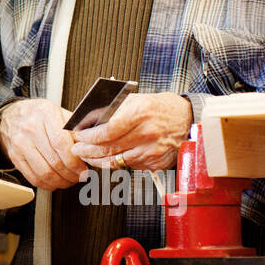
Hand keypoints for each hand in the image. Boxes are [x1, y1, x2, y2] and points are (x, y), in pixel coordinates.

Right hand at [0, 98, 85, 190]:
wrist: (13, 115)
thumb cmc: (41, 114)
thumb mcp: (60, 112)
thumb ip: (76, 128)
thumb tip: (93, 146)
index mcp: (46, 114)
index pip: (61, 144)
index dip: (74, 162)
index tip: (83, 169)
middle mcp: (30, 128)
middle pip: (54, 161)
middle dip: (71, 175)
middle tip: (79, 177)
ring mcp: (20, 143)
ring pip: (44, 173)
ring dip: (60, 182)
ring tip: (69, 181)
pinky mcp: (15, 156)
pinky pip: (33, 177)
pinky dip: (47, 184)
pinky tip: (54, 182)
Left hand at [68, 93, 191, 170]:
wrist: (187, 120)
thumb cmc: (160, 107)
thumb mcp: (135, 99)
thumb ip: (112, 108)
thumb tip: (88, 117)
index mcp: (140, 114)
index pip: (106, 130)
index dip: (89, 136)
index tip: (79, 135)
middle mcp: (146, 134)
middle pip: (108, 148)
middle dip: (87, 150)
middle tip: (77, 148)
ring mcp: (151, 151)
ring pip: (116, 161)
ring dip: (97, 160)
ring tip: (86, 155)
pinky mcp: (155, 163)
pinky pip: (129, 165)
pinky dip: (115, 162)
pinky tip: (106, 158)